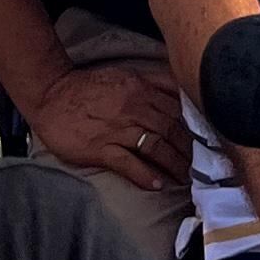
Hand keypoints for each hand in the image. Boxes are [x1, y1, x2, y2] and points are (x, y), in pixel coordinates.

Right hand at [23, 59, 193, 195]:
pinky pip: (128, 163)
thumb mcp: (125, 75)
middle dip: (189, 149)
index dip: (194, 126)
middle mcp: (134, 107)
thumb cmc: (89, 86)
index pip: (177, 108)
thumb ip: (154, 82)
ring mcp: (117, 129)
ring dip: (174, 164)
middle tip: (203, 166)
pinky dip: (144, 175)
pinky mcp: (100, 148)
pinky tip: (157, 184)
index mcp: (141, 89)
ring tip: (186, 179)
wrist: (52, 95)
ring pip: (155, 147)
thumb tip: (182, 90)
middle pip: (171, 129)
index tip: (207, 140)